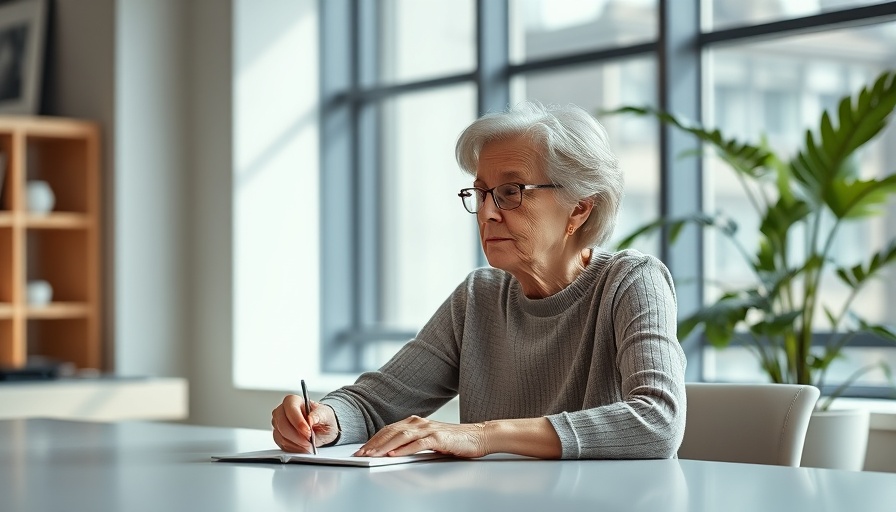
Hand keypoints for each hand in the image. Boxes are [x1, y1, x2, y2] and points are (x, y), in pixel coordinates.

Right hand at [271, 394, 338, 451]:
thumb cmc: (322, 418)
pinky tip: (303, 447)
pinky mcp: (278, 436)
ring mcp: (279, 424)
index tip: (308, 430)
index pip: (290, 408)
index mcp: (294, 401)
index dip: (297, 420)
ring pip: (281, 436)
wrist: (323, 429)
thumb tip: (310, 419)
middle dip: (297, 435)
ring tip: (308, 444)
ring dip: (296, 443)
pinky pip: (282, 445)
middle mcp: (283, 411)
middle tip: (309, 440)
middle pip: (282, 423)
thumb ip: (318, 415)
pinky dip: (294, 448)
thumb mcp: (325, 414)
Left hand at [354, 415, 488, 458]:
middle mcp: (420, 422)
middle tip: (361, 455)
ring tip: (372, 455)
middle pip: (391, 432)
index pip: (389, 430)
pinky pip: (418, 444)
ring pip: (401, 437)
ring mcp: (429, 429)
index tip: (362, 450)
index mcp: (415, 422)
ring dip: (384, 447)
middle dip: (374, 444)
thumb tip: (391, 452)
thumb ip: (412, 443)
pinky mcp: (438, 437)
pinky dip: (404, 449)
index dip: (374, 440)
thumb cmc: (454, 440)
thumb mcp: (429, 440)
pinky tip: (395, 455)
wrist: (479, 436)